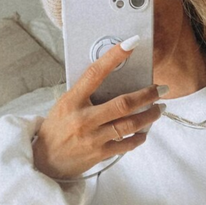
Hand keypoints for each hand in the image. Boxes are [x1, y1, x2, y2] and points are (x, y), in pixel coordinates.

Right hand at [32, 41, 165, 180]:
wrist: (44, 161)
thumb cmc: (56, 129)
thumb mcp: (64, 105)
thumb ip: (86, 94)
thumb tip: (113, 79)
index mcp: (72, 101)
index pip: (95, 73)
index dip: (114, 57)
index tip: (131, 43)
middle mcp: (83, 118)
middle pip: (123, 104)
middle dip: (147, 95)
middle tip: (161, 89)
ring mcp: (93, 137)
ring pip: (130, 124)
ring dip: (150, 115)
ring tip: (160, 109)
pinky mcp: (100, 153)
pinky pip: (127, 144)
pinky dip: (140, 137)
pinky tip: (145, 131)